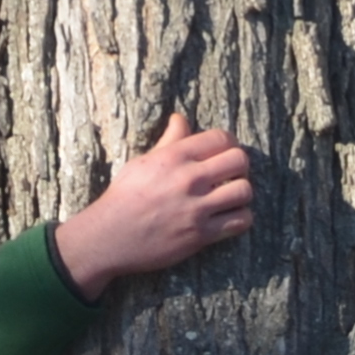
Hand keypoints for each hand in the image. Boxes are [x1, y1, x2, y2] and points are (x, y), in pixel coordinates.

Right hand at [51, 111, 258, 294]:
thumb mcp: (143, 161)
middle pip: (239, 160)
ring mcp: (196, 208)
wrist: (110, 236)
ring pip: (244, 191)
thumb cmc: (124, 196)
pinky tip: (230, 217)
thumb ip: (169, 142)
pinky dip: (241, 218)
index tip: (225, 152)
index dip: (229, 143)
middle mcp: (189, 179)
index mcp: (174, 157)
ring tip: (231, 198)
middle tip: (231, 175)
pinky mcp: (201, 235)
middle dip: (240, 166)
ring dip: (242, 193)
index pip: (220, 138)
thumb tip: (180, 119)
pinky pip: (240, 222)